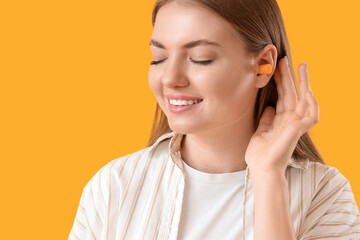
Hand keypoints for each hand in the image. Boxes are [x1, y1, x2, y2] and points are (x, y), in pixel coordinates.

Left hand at [245, 56, 318, 175]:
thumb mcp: (260, 132)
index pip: (282, 96)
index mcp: (280, 120)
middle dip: (288, 76)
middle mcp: (289, 120)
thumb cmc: (260, 155)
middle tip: (285, 60)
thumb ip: (266, 120)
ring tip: (300, 66)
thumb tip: (269, 108)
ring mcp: (295, 124)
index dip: (280, 82)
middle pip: (291, 93)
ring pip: (303, 99)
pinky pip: (311, 116)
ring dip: (302, 83)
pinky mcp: (297, 130)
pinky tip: (309, 92)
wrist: (261, 169)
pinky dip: (312, 104)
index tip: (275, 68)